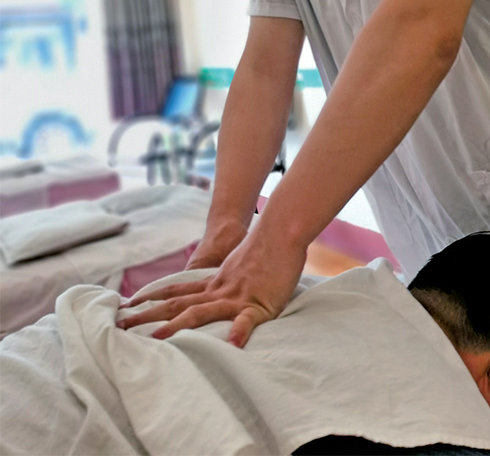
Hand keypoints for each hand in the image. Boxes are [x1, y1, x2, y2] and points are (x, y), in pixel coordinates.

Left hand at [117, 226, 306, 346]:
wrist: (282, 230)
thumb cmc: (266, 246)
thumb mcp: (239, 264)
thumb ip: (227, 277)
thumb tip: (221, 287)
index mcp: (214, 281)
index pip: (177, 290)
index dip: (152, 297)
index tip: (128, 304)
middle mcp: (218, 289)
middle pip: (177, 303)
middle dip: (148, 316)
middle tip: (121, 325)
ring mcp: (236, 296)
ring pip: (201, 312)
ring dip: (178, 325)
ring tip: (158, 339)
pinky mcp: (258, 303)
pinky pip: (246, 320)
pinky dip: (238, 332)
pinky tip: (232, 346)